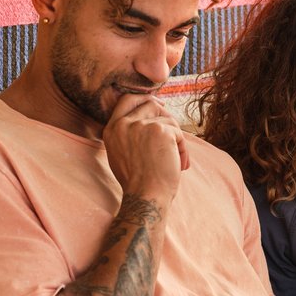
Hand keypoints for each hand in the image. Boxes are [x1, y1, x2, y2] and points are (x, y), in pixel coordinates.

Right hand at [102, 91, 188, 207]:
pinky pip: (178, 132)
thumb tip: (147, 118)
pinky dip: (182, 149)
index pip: (127, 100)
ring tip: (176, 160)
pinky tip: (180, 164)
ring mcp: (141, 125)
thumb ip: (128, 134)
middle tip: (174, 132)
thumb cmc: (138, 182)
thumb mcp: (121, 154)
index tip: (159, 104)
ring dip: (176, 139)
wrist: (145, 197)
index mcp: (112, 129)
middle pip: (150, 104)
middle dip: (166, 117)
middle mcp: (124, 124)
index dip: (145, 99)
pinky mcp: (159, 130)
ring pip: (167, 120)